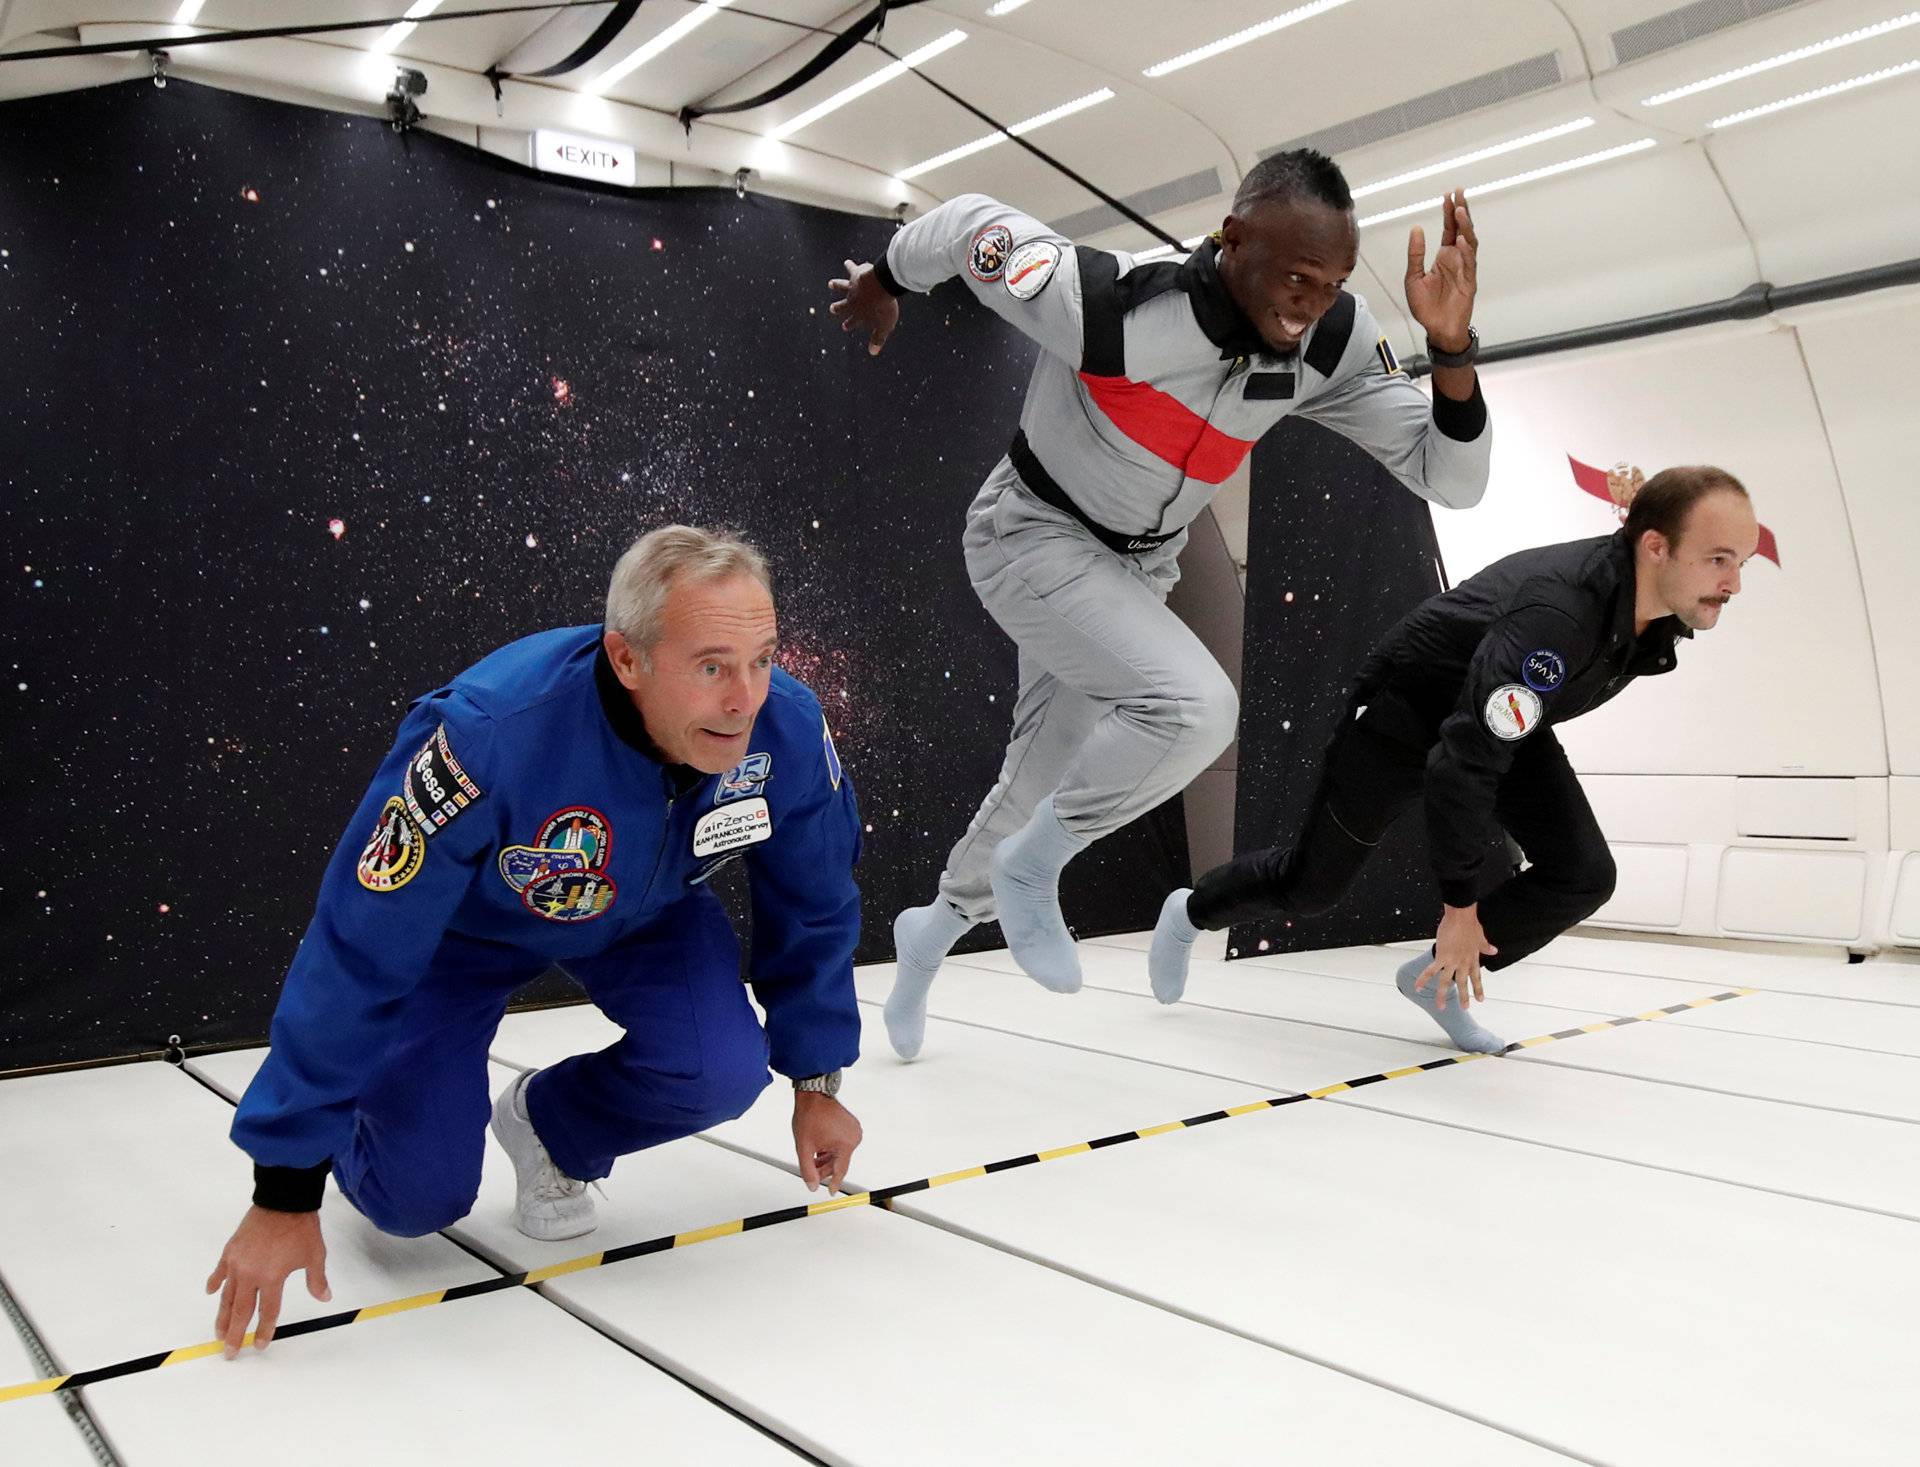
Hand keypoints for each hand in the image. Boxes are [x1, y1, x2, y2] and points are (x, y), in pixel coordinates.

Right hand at [205, 1205, 330, 1358]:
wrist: (283, 1200)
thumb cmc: (301, 1228)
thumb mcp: (315, 1255)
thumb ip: (317, 1280)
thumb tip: (325, 1297)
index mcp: (272, 1278)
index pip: (267, 1312)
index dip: (264, 1330)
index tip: (259, 1345)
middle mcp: (250, 1274)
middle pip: (241, 1311)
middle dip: (235, 1334)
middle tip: (229, 1352)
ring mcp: (237, 1263)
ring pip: (227, 1296)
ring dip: (222, 1316)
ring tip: (219, 1332)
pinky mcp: (230, 1250)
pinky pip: (220, 1272)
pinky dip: (215, 1282)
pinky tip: (210, 1293)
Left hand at [792, 1092, 861, 1193]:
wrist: (813, 1096)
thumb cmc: (810, 1116)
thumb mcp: (804, 1147)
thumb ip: (808, 1170)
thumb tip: (812, 1185)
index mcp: (845, 1144)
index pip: (840, 1170)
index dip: (834, 1183)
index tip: (831, 1191)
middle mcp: (853, 1137)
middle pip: (840, 1161)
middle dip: (825, 1168)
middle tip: (812, 1172)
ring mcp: (853, 1130)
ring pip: (840, 1153)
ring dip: (827, 1158)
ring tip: (813, 1158)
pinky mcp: (851, 1125)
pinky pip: (841, 1143)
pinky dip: (831, 1148)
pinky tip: (820, 1148)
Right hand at [827, 259, 898, 355]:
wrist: (881, 286)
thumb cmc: (884, 307)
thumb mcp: (884, 326)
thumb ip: (878, 338)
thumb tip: (873, 353)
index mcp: (858, 314)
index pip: (852, 321)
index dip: (849, 324)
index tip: (845, 326)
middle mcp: (852, 301)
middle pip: (843, 305)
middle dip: (837, 307)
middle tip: (832, 308)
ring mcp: (852, 287)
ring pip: (842, 286)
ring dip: (837, 285)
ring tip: (831, 284)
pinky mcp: (855, 274)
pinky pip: (852, 269)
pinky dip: (850, 266)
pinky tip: (847, 262)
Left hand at [1404, 190, 1476, 352]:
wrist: (1436, 329)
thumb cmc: (1426, 306)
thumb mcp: (1413, 277)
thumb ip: (1415, 254)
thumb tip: (1416, 229)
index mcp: (1444, 257)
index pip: (1449, 229)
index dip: (1448, 212)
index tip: (1448, 195)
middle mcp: (1456, 259)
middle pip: (1462, 230)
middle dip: (1461, 211)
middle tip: (1459, 192)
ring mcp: (1464, 269)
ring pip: (1469, 243)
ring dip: (1465, 226)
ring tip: (1459, 211)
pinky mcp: (1469, 282)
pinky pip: (1469, 263)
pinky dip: (1465, 250)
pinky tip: (1461, 239)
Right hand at [1417, 903, 1496, 1011]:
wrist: (1461, 916)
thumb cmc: (1470, 924)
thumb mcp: (1481, 937)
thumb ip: (1486, 946)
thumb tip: (1494, 950)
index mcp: (1472, 958)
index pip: (1476, 977)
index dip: (1478, 988)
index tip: (1480, 999)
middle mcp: (1463, 963)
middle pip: (1462, 983)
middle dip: (1463, 996)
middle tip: (1464, 1008)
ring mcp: (1452, 961)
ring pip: (1446, 982)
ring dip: (1443, 995)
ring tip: (1440, 1007)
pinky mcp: (1441, 957)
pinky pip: (1431, 970)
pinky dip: (1423, 979)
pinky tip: (1417, 987)